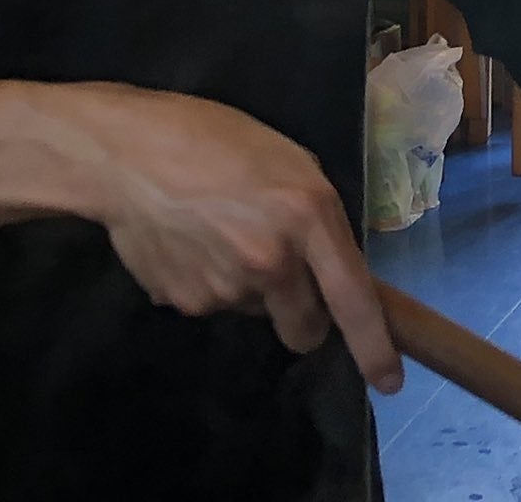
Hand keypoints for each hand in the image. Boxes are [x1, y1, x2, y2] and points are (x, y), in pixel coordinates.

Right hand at [80, 86, 402, 393]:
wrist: (130, 153)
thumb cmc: (217, 138)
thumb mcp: (289, 161)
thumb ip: (315, 217)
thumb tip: (323, 268)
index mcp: (309, 216)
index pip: (353, 298)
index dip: (374, 346)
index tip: (389, 381)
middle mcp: (273, 261)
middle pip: (305, 330)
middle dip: (304, 316)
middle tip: (284, 276)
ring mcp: (226, 289)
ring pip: (257, 312)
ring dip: (251, 288)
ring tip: (222, 233)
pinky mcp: (185, 303)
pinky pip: (214, 304)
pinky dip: (210, 282)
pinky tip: (191, 242)